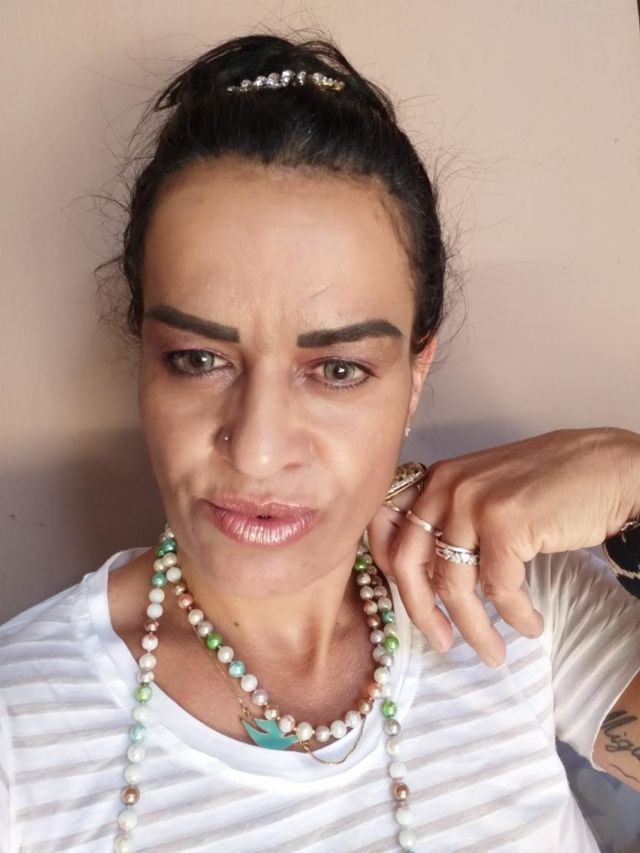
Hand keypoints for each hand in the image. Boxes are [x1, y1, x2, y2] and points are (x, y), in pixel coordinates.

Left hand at [367, 427, 639, 666]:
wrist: (612, 469)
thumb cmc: (557, 485)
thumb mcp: (489, 490)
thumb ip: (455, 519)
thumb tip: (428, 576)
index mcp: (439, 476)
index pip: (386, 525)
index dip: (387, 569)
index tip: (410, 603)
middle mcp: (447, 485)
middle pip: (408, 561)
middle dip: (421, 612)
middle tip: (442, 644)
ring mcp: (473, 502)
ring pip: (454, 584)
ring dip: (474, 628)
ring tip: (493, 652)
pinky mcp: (505, 524)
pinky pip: (498, 589)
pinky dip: (515, 615)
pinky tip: (531, 624)